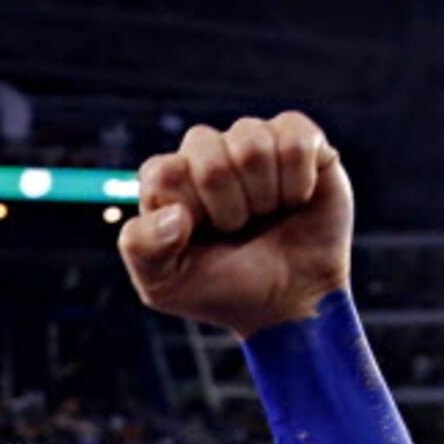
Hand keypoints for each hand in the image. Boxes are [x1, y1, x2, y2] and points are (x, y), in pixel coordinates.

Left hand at [118, 114, 350, 339]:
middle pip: (208, 157)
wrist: (291, 303)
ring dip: (264, 195)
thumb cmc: (225, 289)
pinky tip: (296, 199)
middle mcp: (208, 153)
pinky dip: (299, 181)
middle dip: (229, 208)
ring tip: (267, 214)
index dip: (189, 209)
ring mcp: (253, 143)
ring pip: (252, 144)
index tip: (202, 236)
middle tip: (239, 229)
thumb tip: (175, 214)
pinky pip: (295, 139)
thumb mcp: (165, 285)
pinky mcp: (300, 140)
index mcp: (169, 181)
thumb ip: (142, 249)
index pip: (163, 172)